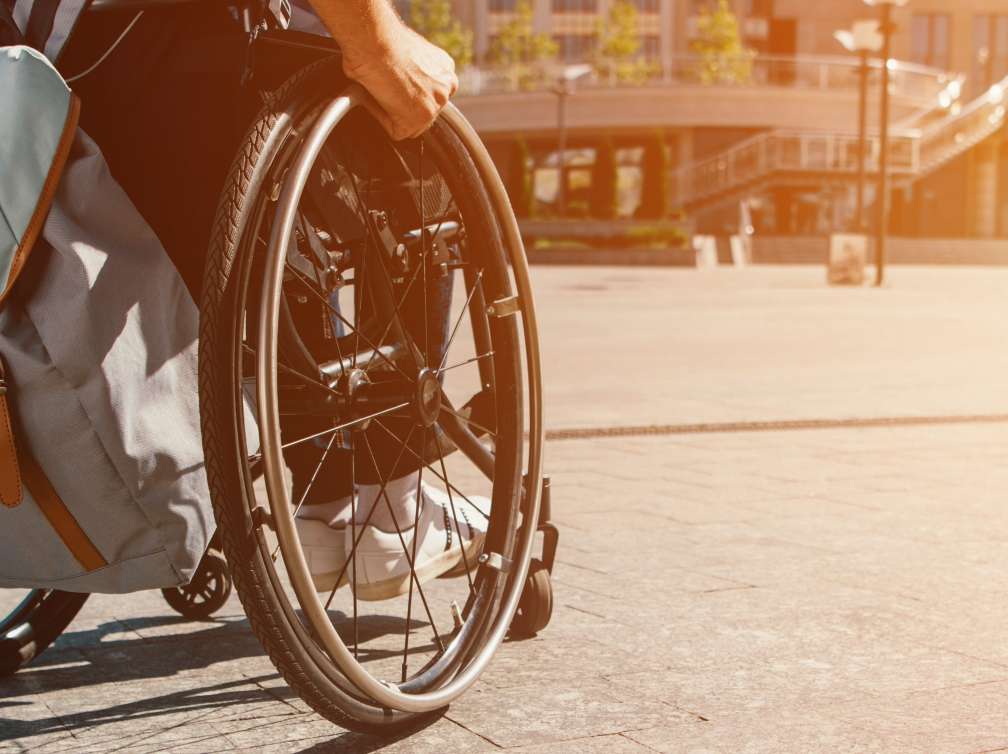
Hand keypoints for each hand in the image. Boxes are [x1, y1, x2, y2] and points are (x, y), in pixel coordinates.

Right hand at [342, 26, 457, 140]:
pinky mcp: (418, 120)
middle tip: (385, 91)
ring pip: (411, 125)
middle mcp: (446, 89)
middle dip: (405, 107)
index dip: (410, 94)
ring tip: (379, 91)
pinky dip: (381, 118)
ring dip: (393, 113)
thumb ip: (413, 72)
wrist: (375, 40)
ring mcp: (434, 106)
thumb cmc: (381, 39)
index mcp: (446, 70)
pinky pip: (396, 131)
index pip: (431, 95)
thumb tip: (398, 82)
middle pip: (425, 112)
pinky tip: (377, 98)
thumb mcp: (409, 53)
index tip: (396, 88)